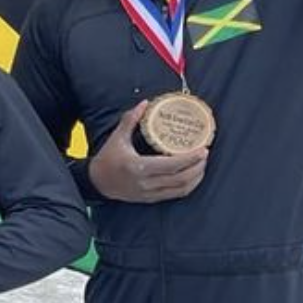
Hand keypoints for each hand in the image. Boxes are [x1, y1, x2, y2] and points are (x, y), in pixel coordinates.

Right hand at [87, 101, 207, 203]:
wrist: (98, 182)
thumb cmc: (107, 159)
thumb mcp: (117, 138)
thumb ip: (131, 120)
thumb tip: (144, 103)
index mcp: (139, 167)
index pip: (171, 165)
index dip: (190, 159)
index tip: (202, 150)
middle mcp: (146, 183)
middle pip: (180, 178)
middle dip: (197, 167)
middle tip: (205, 155)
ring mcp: (149, 193)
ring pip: (180, 189)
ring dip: (195, 178)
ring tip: (202, 165)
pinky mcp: (150, 199)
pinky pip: (174, 195)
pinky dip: (187, 187)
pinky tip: (193, 177)